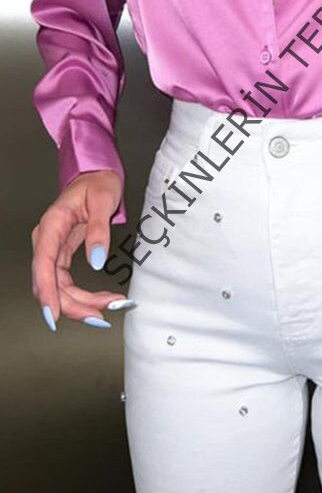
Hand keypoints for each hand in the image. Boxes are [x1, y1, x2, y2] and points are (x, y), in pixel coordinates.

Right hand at [31, 170, 134, 331]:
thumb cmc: (98, 182)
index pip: (43, 264)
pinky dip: (83, 295)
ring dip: (80, 304)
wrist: (96, 175)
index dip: (47, 292)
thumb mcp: (103, 200)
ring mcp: (53, 249)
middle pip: (50, 283)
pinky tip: (100, 301)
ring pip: (59, 287)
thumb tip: (97, 261)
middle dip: (73, 305)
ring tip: (108, 309)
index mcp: (52, 225)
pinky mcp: (62, 255)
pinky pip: (67, 282)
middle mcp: (47, 240)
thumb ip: (98, 230)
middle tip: (100, 317)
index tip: (54, 314)